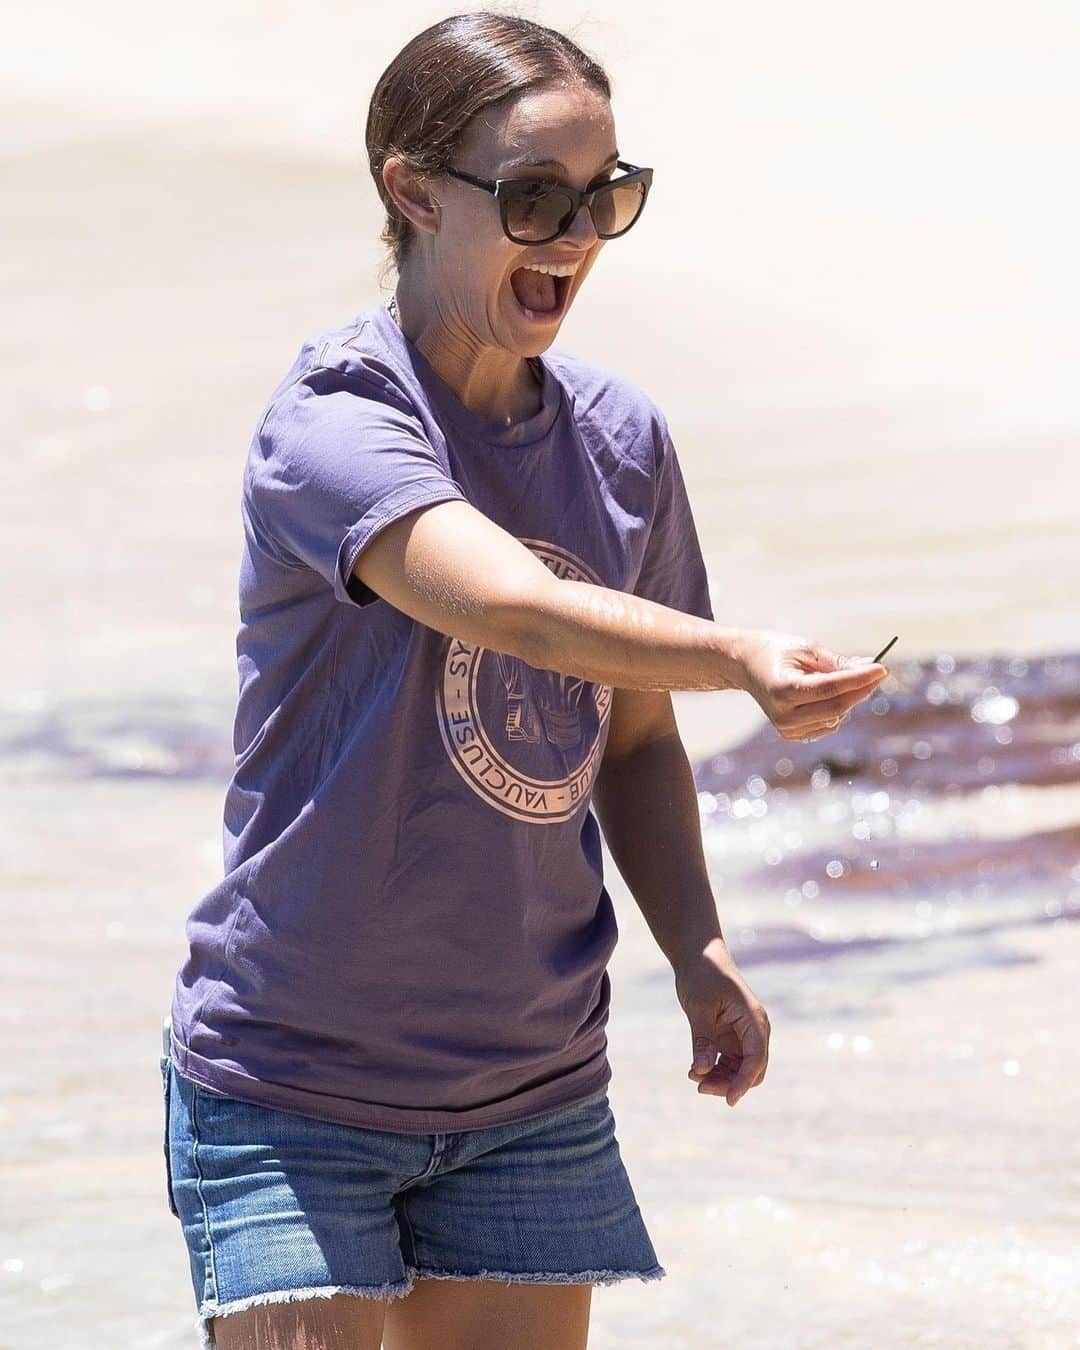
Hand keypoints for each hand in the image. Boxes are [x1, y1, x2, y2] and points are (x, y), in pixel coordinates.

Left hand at [674, 938, 769, 1106]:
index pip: (755, 1058)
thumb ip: (703, 1040)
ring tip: (694, 1077)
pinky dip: (715, 1070)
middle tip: (700, 1087)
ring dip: (721, 1079)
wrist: (699, 956)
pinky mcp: (730, 1037)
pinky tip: (696, 1071)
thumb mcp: (699, 1008)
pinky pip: (728, 1063)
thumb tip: (702, 1071)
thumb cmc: (702, 975)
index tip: (729, 1100)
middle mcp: (753, 1030)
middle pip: (751, 1070)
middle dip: (730, 1084)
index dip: (743, 1081)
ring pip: (739, 1070)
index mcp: (753, 1019)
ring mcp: (743, 1035)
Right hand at [734, 629, 887, 740]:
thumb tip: (870, 668)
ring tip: (840, 676)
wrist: (746, 666)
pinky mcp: (792, 735)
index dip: (859, 679)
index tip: (882, 668)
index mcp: (782, 690)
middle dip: (861, 690)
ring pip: (836, 717)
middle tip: (878, 671)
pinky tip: (827, 694)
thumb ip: (837, 662)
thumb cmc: (776, 651)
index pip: (831, 688)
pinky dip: (837, 709)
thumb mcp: (806, 649)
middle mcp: (783, 715)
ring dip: (848, 698)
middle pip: (837, 707)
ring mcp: (786, 728)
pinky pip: (829, 725)